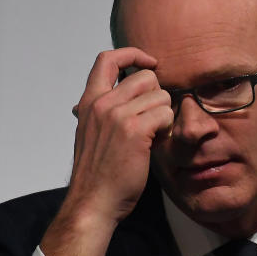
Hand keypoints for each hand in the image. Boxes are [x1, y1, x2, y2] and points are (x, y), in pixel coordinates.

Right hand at [40, 48, 173, 255]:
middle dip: (157, 96)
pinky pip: (166, 114)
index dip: (133, 54)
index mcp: (89, 102)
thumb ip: (102, 111)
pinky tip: (156, 143)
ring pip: (160, 95)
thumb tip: (115, 95)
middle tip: (153, 120)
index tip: (149, 63)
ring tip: (152, 136)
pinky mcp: (135, 130)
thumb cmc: (98, 172)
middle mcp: (102, 103)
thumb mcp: (91, 133)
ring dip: (164, 115)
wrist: (93, 201)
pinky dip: (167, 128)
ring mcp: (117, 115)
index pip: (107, 58)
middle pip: (145, 76)